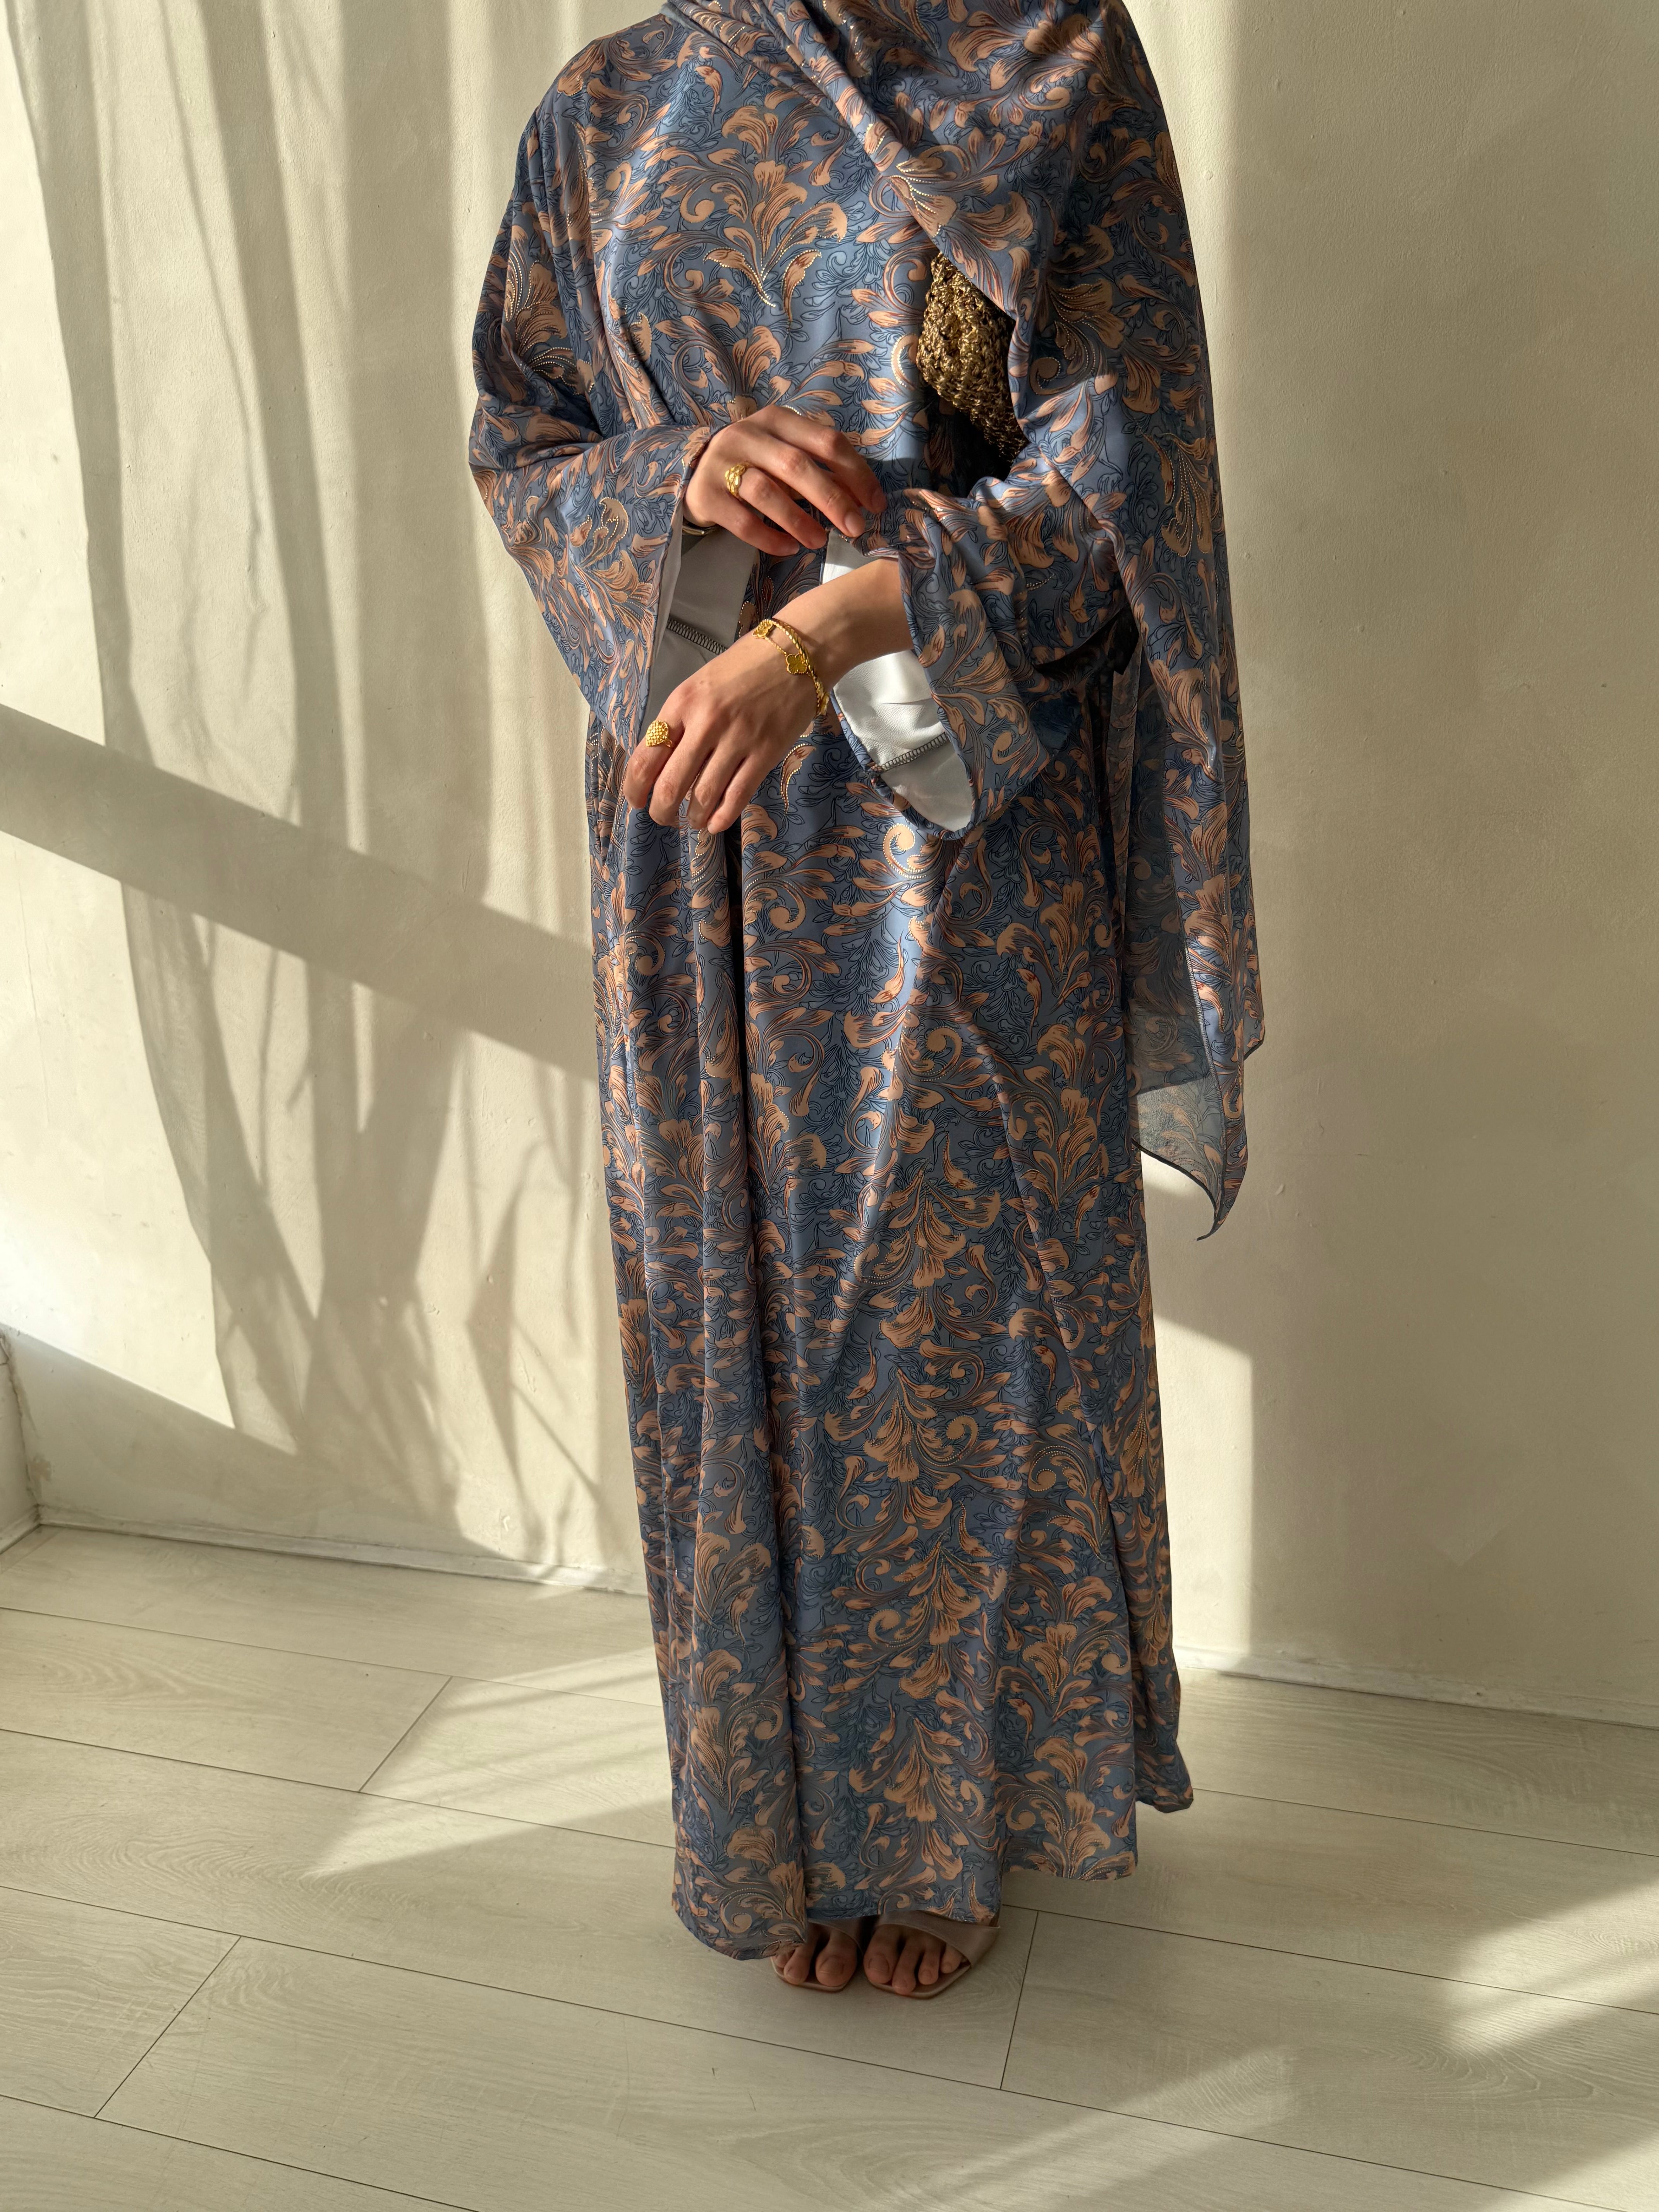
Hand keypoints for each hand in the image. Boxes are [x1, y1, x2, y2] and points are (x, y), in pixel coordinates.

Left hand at [626, 561, 909, 833]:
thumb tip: (661, 764)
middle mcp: (706, 722)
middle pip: (671, 784)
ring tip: (693, 820)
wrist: (798, 652)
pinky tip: (715, 823)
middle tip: (663, 817)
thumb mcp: (700, 685)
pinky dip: (723, 816)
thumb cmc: (744, 667)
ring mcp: (738, 739)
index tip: (636, 800)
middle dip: (661, 811)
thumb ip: (680, 721)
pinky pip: (738, 795)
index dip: (634, 788)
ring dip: (693, 817)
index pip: (645, 757)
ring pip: (704, 795)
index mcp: (682, 703)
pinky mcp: (766, 752)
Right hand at [686, 403, 884, 555]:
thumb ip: (821, 470)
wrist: (696, 474)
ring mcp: (723, 463)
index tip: (876, 504)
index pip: (826, 441)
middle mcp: (748, 435)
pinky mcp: (707, 494)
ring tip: (820, 542)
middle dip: (832, 499)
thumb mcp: (786, 456)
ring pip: (767, 492)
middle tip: (855, 529)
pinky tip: (789, 549)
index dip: (856, 473)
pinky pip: (743, 521)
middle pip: (798, 466)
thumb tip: (863, 499)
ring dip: (800, 520)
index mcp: (777, 420)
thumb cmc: (754, 465)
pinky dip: (769, 537)